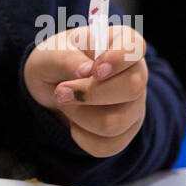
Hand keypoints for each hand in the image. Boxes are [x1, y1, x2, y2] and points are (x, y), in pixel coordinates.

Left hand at [23, 23, 147, 157]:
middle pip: (131, 88)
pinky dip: (82, 136)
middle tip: (60, 91)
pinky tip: (74, 121)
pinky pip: (108, 145)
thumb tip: (86, 72)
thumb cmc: (55, 60)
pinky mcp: (127, 131)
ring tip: (66, 102)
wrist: (51, 86)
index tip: (93, 70)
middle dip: (89, 94)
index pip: (135, 47)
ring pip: (116, 122)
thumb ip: (65, 58)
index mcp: (120, 41)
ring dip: (79, 115)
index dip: (118, 59)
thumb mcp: (49, 53)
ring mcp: (135, 104)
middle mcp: (136, 72)